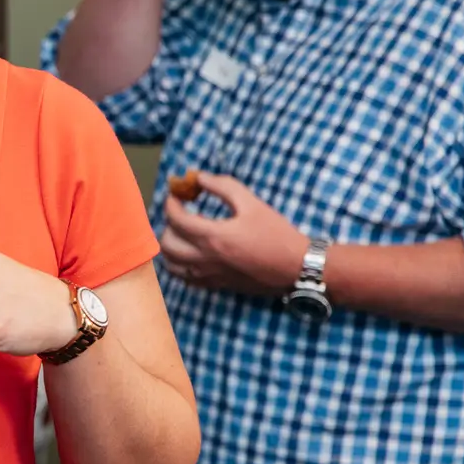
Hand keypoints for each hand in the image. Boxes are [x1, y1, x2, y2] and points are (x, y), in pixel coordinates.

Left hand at [161, 172, 306, 295]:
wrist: (297, 267)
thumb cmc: (276, 233)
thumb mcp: (252, 203)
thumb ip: (223, 186)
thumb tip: (199, 177)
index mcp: (212, 237)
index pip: (175, 219)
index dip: (171, 203)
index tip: (175, 195)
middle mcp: (205, 259)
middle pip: (167, 243)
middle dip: (168, 224)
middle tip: (180, 214)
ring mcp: (208, 275)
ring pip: (171, 264)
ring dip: (170, 246)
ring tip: (181, 234)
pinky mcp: (216, 285)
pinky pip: (184, 278)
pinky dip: (178, 265)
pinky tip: (189, 254)